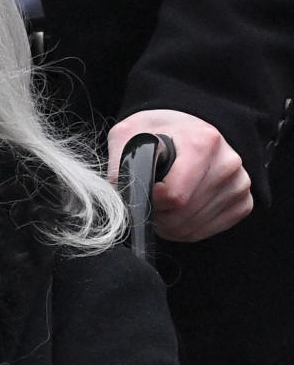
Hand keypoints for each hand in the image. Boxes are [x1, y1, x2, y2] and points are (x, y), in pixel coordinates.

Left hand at [107, 110, 251, 241]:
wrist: (185, 131)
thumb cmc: (156, 134)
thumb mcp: (129, 135)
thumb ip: (120, 164)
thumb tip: (122, 198)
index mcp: (204, 142)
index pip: (175, 196)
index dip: (150, 200)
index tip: (143, 188)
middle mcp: (229, 163)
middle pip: (182, 216)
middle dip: (157, 215)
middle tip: (150, 198)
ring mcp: (239, 184)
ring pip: (191, 229)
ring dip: (167, 225)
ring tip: (162, 203)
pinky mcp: (243, 202)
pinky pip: (204, 233)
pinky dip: (184, 230)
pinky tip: (178, 211)